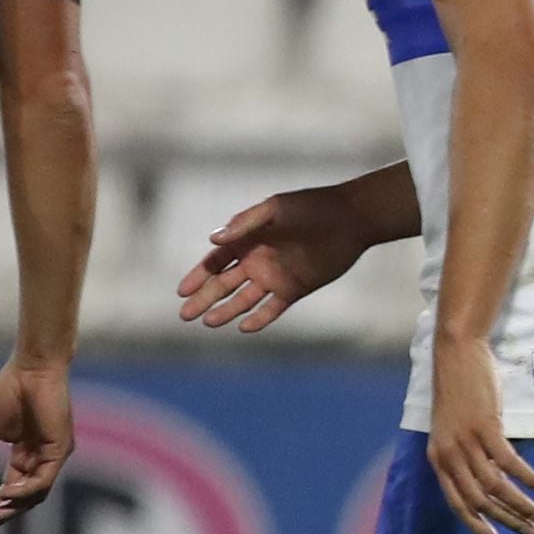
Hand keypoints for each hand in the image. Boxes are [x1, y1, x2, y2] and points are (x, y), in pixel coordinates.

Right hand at [0, 356, 75, 533]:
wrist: (30, 368)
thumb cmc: (11, 391)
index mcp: (27, 456)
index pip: (12, 489)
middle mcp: (42, 460)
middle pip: (23, 498)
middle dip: (0, 513)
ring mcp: (53, 456)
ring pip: (34, 494)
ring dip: (10, 507)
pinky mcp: (60, 449)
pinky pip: (43, 480)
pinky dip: (24, 490)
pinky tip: (4, 494)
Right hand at [177, 189, 374, 336]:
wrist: (350, 218)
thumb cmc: (311, 207)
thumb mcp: (275, 209)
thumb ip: (245, 224)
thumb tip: (212, 240)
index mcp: (249, 239)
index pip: (216, 261)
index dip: (199, 275)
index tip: (183, 290)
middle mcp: (258, 260)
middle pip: (224, 284)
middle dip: (204, 298)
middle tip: (184, 315)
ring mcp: (276, 276)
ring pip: (244, 299)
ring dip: (226, 311)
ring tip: (207, 323)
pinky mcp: (295, 288)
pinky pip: (272, 309)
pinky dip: (259, 319)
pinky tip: (243, 327)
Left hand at [424, 337, 533, 533]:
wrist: (455, 355)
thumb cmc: (458, 390)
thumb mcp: (452, 429)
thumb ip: (464, 454)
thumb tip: (489, 479)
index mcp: (438, 459)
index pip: (458, 503)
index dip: (477, 526)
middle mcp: (449, 455)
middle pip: (479, 500)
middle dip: (507, 520)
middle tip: (530, 532)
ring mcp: (467, 442)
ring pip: (495, 487)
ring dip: (521, 504)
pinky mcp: (485, 428)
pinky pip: (508, 463)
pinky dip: (527, 478)